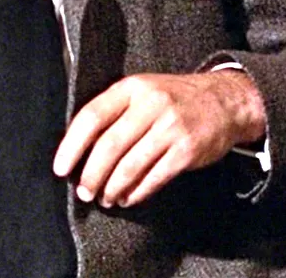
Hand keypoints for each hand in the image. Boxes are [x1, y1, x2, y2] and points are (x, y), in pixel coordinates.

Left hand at [52, 70, 265, 208]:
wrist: (224, 101)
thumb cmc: (174, 98)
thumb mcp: (143, 90)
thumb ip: (115, 111)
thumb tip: (80, 148)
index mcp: (132, 88)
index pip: (92, 116)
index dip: (72, 145)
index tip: (61, 167)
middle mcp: (150, 105)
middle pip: (109, 145)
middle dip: (92, 174)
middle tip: (83, 191)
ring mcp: (170, 127)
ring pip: (131, 165)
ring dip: (112, 187)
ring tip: (105, 198)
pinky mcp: (187, 150)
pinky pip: (154, 177)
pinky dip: (137, 192)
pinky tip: (128, 197)